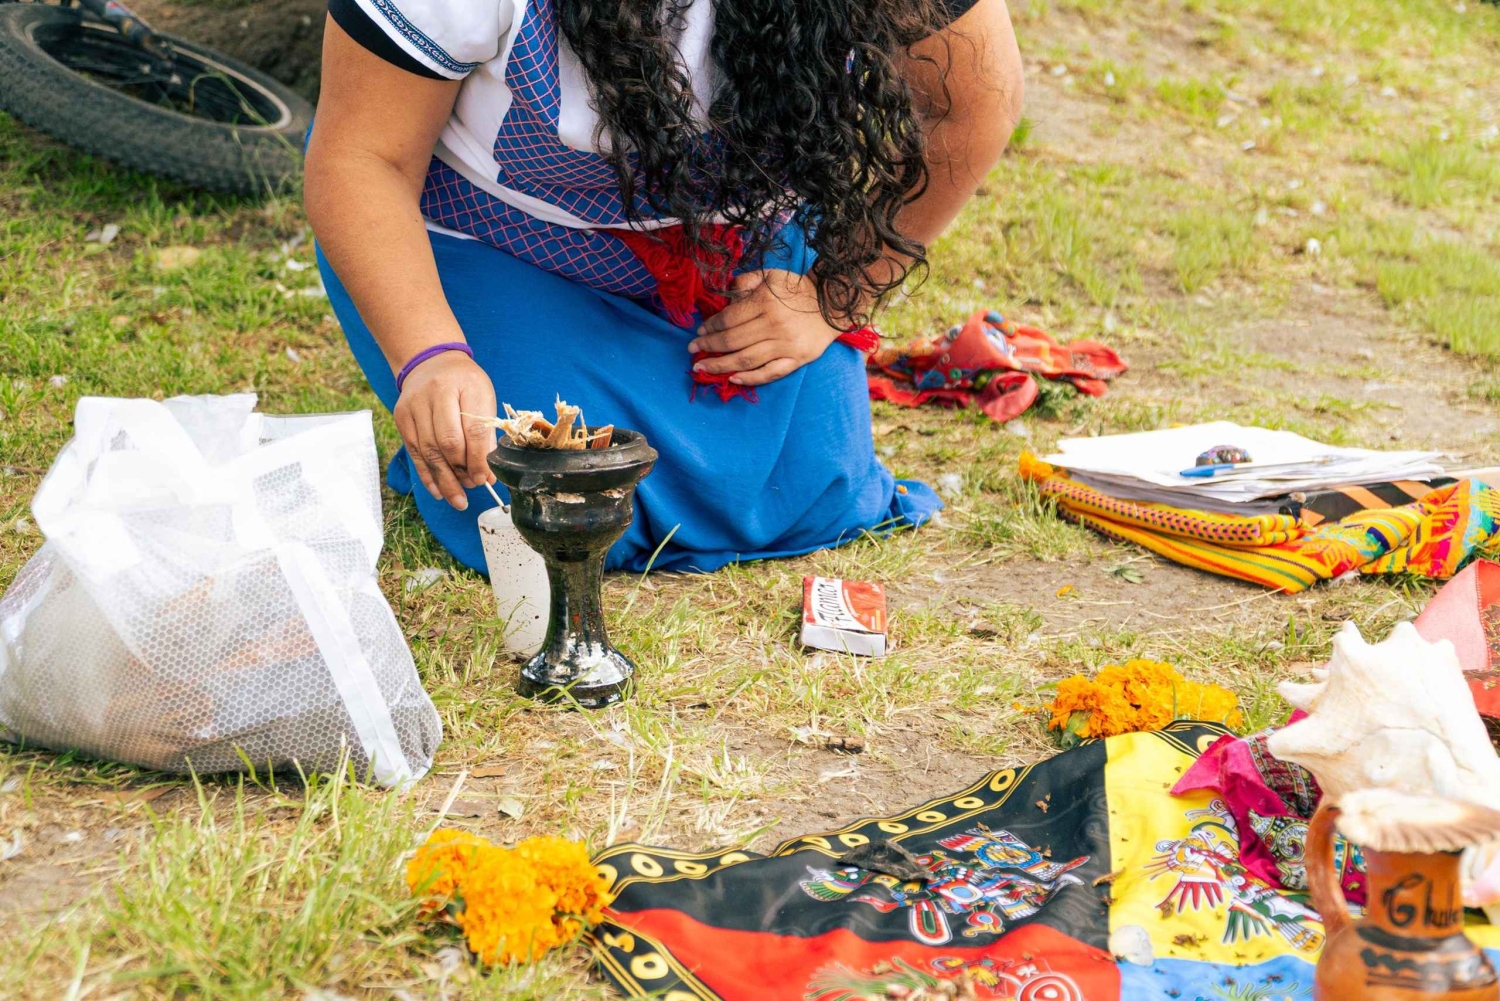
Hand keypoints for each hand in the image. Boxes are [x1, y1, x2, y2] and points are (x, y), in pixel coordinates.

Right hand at [392, 350, 496, 510]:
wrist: (431, 361)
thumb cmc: (464, 383)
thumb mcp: (484, 398)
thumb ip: (486, 433)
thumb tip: (488, 473)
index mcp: (465, 385)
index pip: (474, 429)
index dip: (479, 459)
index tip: (486, 478)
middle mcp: (436, 393)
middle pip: (448, 442)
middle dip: (462, 470)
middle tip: (473, 486)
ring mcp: (415, 405)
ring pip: (429, 450)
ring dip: (445, 480)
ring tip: (458, 499)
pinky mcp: (402, 417)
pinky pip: (415, 452)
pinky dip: (427, 475)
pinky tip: (439, 491)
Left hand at [686, 269, 842, 386]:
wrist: (832, 303)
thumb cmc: (797, 289)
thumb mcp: (771, 275)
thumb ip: (746, 282)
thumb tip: (725, 295)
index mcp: (764, 303)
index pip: (728, 319)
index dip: (710, 327)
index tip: (700, 332)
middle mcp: (773, 325)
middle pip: (732, 341)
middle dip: (708, 347)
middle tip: (693, 351)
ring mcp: (785, 345)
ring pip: (746, 359)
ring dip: (720, 365)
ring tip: (702, 368)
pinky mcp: (797, 359)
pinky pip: (769, 373)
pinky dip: (750, 378)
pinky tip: (733, 379)